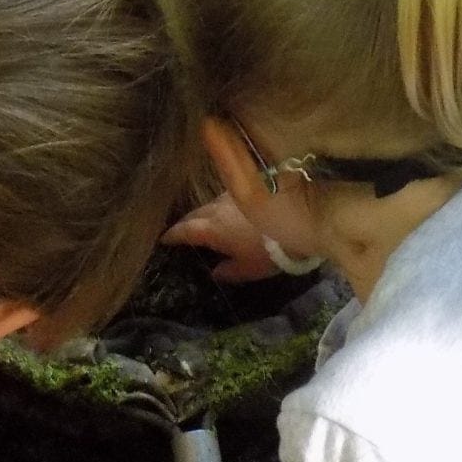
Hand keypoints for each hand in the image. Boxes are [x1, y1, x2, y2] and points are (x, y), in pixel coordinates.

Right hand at [162, 195, 279, 282]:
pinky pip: (228, 199)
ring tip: (204, 221)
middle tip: (181, 230)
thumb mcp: (248, 269)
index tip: (164, 238)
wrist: (298, 222)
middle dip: (186, 222)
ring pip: (211, 204)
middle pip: (194, 214)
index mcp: (211, 229)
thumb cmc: (267, 251)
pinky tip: (229, 212)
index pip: (184, 230)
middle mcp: (216, 209)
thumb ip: (228, 271)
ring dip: (205, 213)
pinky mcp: (250, 189)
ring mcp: (233, 196)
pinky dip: (222, 207)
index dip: (172, 234)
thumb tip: (215, 272)